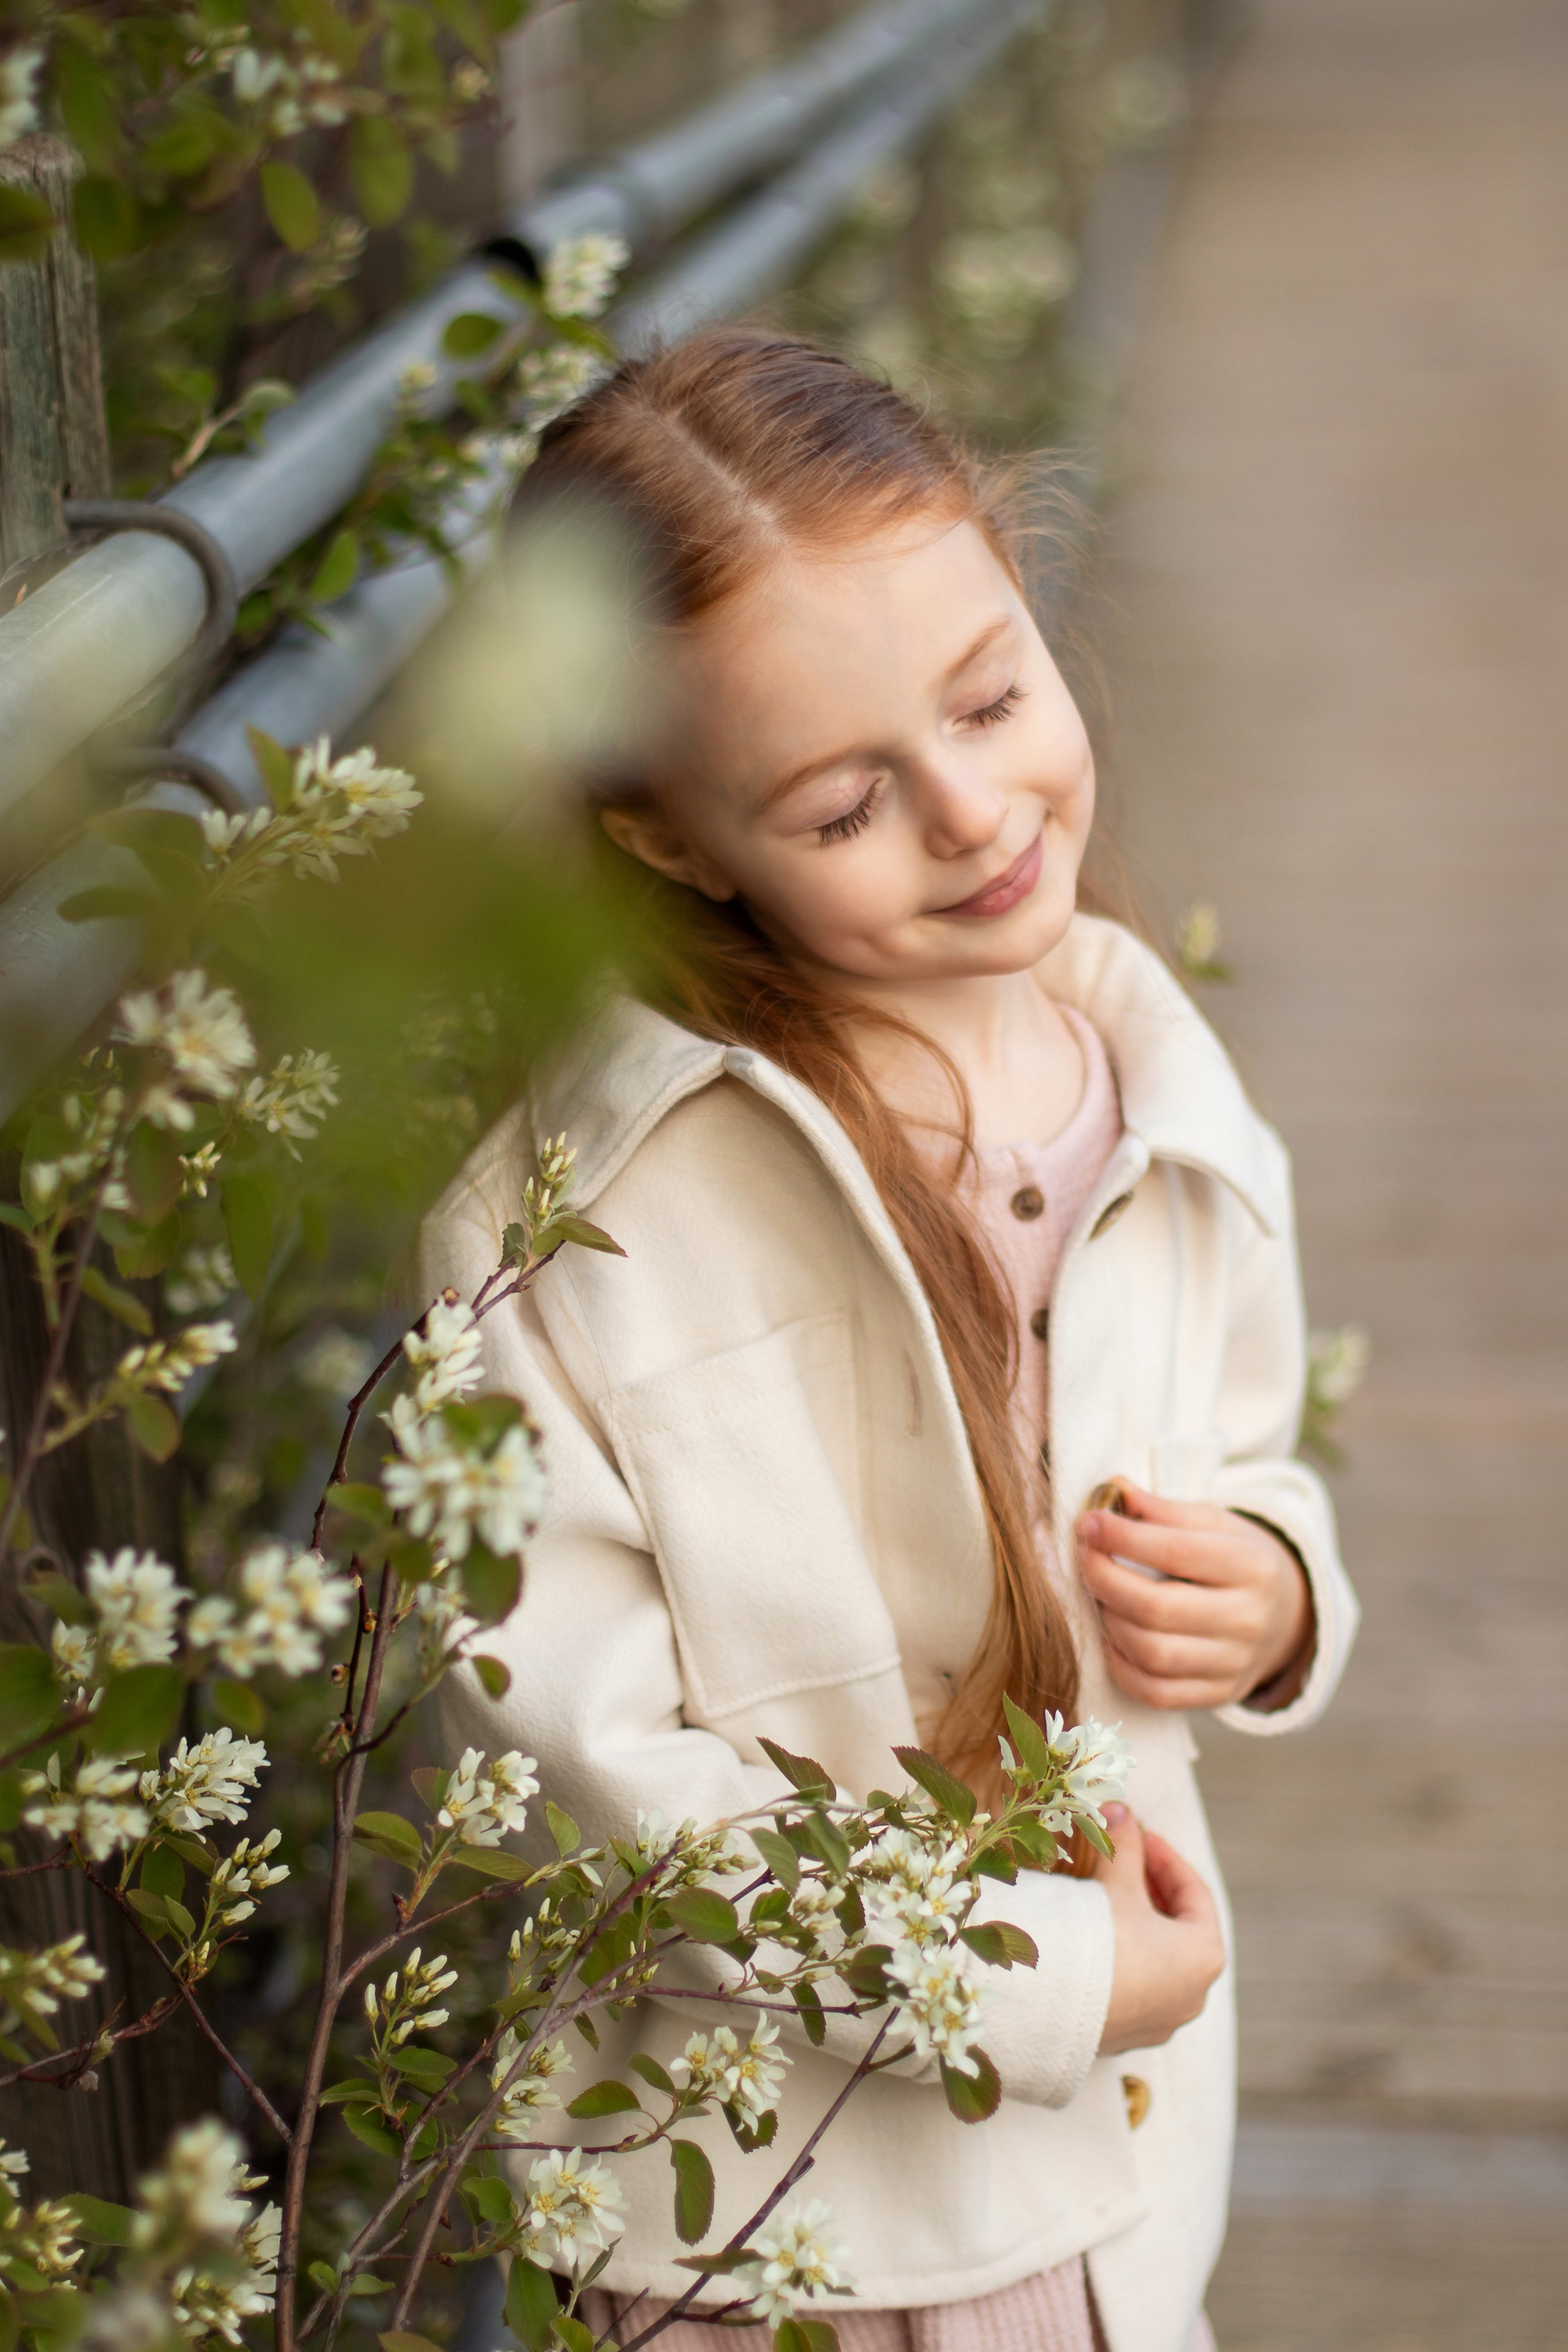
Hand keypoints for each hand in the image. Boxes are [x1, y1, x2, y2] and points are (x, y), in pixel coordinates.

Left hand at [1077, 1481, 1313, 1710]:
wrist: (1286, 1616)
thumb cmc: (1238, 1559)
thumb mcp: (1216, 1525)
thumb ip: (1164, 1510)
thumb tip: (1114, 1488)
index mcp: (1253, 1567)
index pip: (1177, 1551)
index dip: (1123, 1537)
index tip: (1089, 1523)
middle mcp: (1249, 1620)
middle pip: (1158, 1608)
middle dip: (1105, 1580)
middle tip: (1085, 1558)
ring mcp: (1235, 1664)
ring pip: (1153, 1654)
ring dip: (1110, 1622)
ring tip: (1100, 1596)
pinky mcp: (1219, 1694)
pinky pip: (1156, 1692)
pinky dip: (1122, 1666)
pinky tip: (1113, 1637)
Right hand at [1096, 1803, 1224, 2053]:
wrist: (1054, 2005)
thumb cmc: (1101, 1942)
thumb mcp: (1116, 1885)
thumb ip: (1124, 1846)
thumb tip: (1118, 1809)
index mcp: (1204, 1955)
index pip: (1195, 1894)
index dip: (1167, 1858)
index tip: (1141, 1834)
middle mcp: (1193, 1995)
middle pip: (1180, 1928)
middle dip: (1152, 1889)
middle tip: (1126, 1861)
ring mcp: (1162, 2021)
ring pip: (1159, 1961)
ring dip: (1139, 1925)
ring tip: (1108, 1897)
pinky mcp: (1129, 2035)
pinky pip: (1136, 1988)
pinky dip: (1125, 1959)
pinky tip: (1095, 1942)